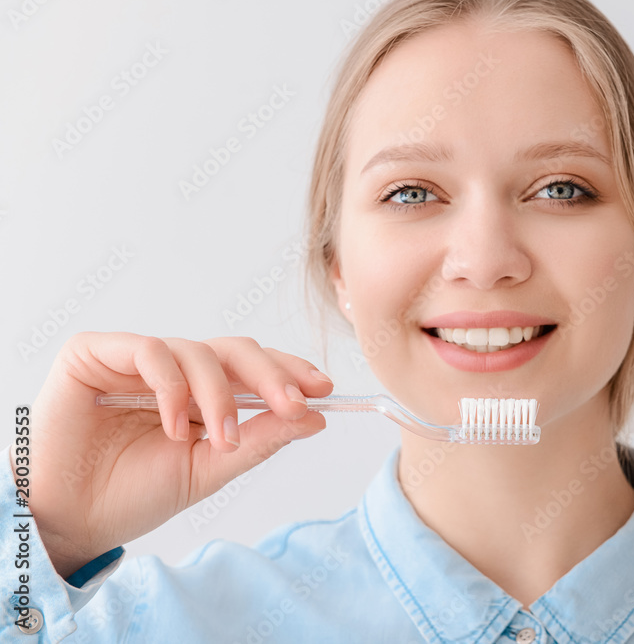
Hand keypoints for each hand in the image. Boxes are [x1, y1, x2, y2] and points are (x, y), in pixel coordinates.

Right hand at [17, 331, 330, 577]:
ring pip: (199, 351)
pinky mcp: (96, 353)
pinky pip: (151, 352)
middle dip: (271, 376)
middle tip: (294, 404)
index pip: (254, 367)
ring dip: (219, 396)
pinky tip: (174, 425)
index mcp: (202, 392)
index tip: (323, 390)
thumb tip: (316, 416)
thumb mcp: (211, 468)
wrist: (73, 519)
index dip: (289, 371)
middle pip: (236, 350)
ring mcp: (136, 359)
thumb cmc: (136, 493)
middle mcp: (174, 369)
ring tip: (219, 439)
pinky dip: (172, 388)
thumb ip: (261, 439)